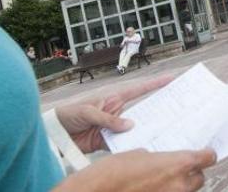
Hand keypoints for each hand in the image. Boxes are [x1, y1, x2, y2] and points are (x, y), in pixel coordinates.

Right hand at [53, 149, 215, 191]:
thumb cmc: (111, 173)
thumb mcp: (137, 154)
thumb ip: (157, 158)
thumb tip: (159, 161)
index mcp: (178, 164)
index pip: (208, 158)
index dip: (206, 155)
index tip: (204, 154)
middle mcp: (179, 184)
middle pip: (199, 178)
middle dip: (191, 173)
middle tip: (178, 170)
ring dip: (180, 186)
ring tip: (163, 182)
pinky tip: (154, 190)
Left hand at [56, 75, 174, 152]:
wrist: (53, 133)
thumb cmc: (67, 113)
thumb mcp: (88, 112)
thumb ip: (108, 119)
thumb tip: (130, 125)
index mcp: (113, 98)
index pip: (138, 90)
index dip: (154, 84)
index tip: (170, 79)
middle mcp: (116, 112)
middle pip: (140, 111)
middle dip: (155, 111)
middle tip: (174, 112)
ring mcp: (113, 127)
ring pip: (133, 130)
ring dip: (143, 132)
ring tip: (160, 133)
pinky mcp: (106, 142)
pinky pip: (121, 144)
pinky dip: (128, 147)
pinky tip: (138, 148)